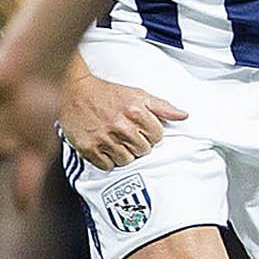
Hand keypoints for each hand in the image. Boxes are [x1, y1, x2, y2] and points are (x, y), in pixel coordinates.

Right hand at [59, 70, 187, 169]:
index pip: (157, 137)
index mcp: (136, 112)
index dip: (151, 135)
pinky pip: (106, 166)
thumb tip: (184, 115)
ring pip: (126, 160)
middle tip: (128, 136)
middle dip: (138, 145)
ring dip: (124, 154)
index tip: (142, 131)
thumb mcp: (138, 95)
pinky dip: (107, 161)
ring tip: (116, 142)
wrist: (74, 91)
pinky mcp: (88, 148)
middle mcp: (121, 126)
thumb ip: (162, 107)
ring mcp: (103, 138)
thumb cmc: (107, 93)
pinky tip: (105, 149)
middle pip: (143, 150)